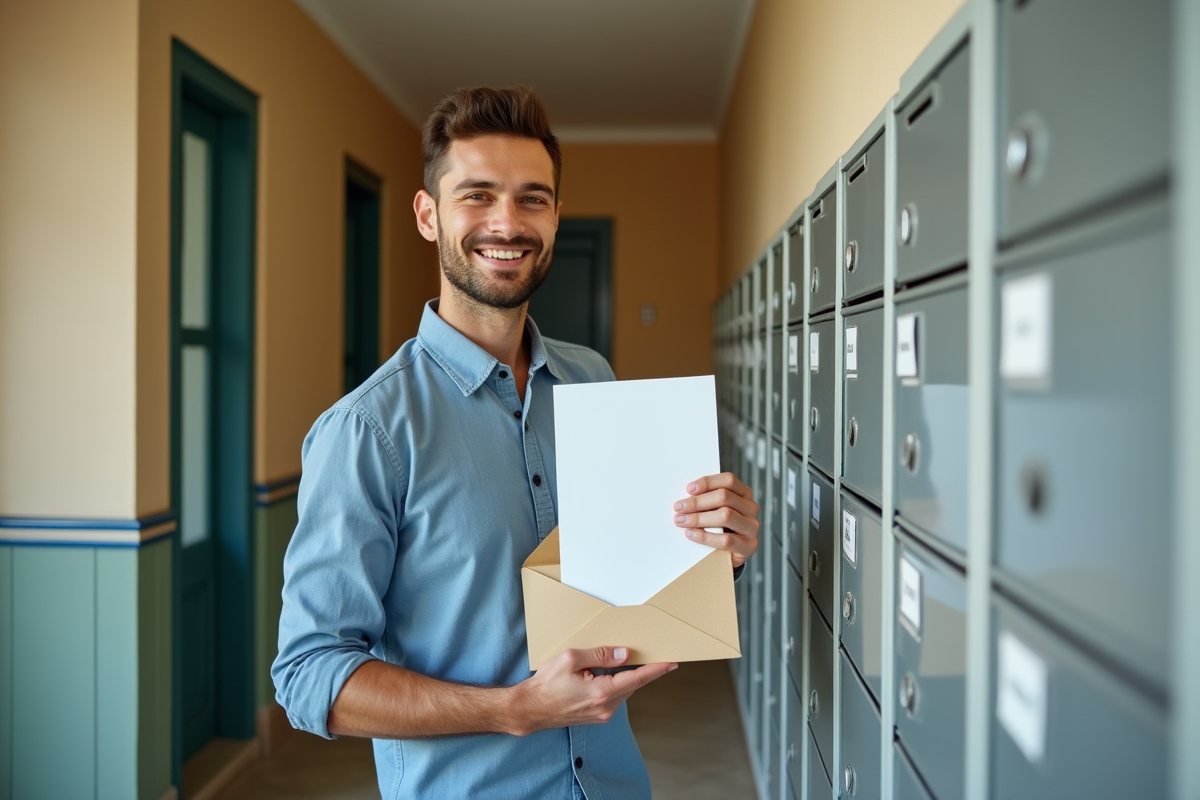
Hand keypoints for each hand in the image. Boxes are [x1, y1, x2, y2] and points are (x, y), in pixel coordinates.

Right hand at [507, 646, 675, 735]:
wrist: (531, 709)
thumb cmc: (546, 684)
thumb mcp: (571, 659)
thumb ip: (601, 655)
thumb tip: (625, 654)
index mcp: (602, 692)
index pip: (637, 679)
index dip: (657, 669)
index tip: (672, 662)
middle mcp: (606, 707)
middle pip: (633, 685)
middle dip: (642, 669)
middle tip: (652, 653)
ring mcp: (602, 714)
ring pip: (624, 691)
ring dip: (628, 677)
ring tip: (627, 660)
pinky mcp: (597, 716)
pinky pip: (615, 697)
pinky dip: (618, 684)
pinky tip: (610, 674)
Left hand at [673, 472, 759, 567]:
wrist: (730, 554)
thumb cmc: (720, 527)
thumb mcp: (716, 510)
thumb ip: (707, 500)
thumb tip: (685, 497)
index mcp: (744, 494)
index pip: (728, 481)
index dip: (708, 482)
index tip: (689, 489)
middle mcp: (751, 508)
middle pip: (724, 497)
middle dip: (698, 502)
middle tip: (679, 507)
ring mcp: (752, 527)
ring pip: (725, 516)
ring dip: (699, 518)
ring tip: (681, 520)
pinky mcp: (749, 546)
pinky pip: (726, 540)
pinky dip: (705, 536)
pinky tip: (690, 534)